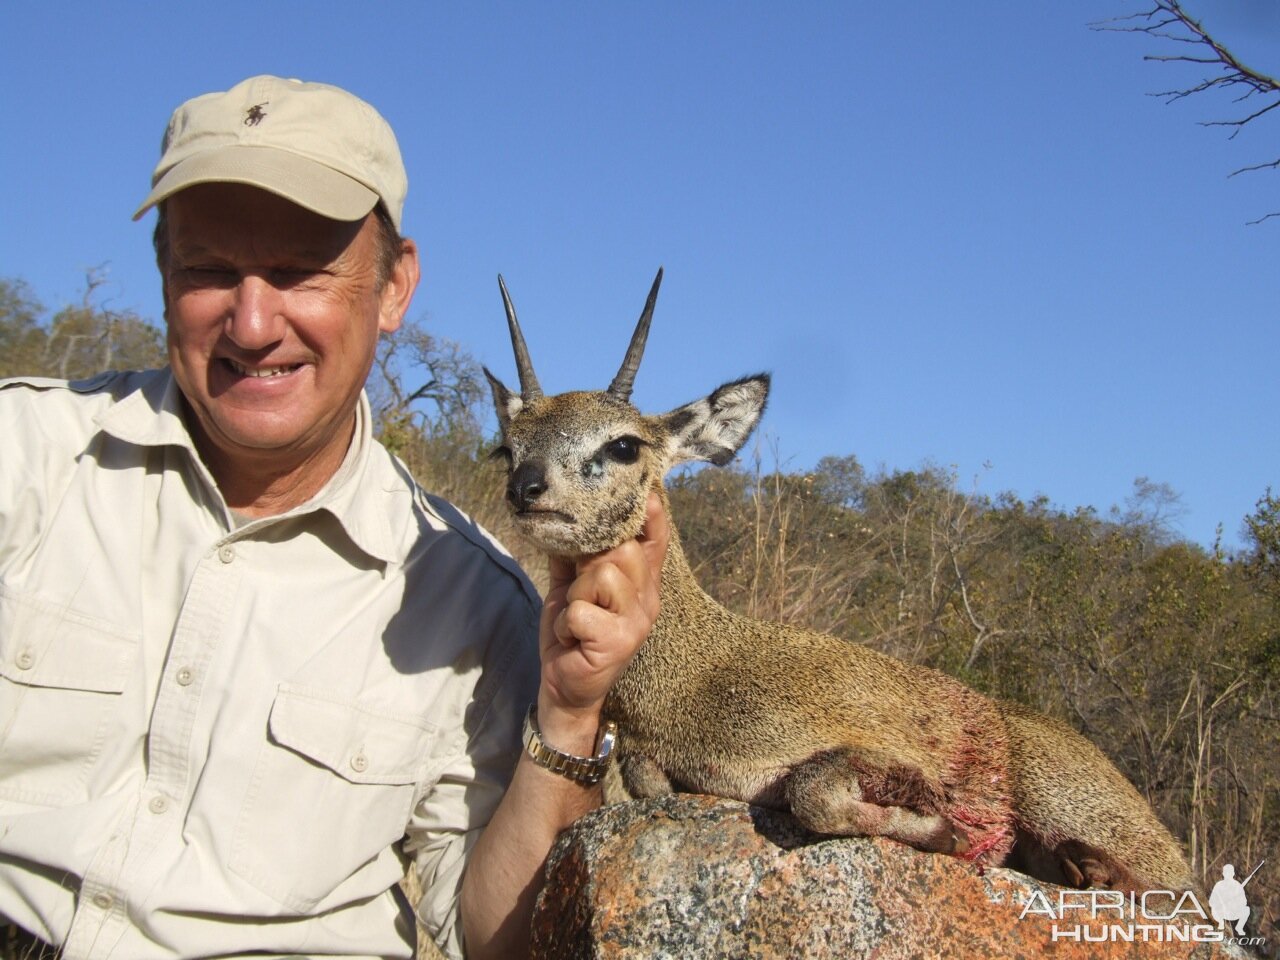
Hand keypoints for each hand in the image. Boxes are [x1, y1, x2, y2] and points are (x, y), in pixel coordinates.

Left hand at [536, 492, 668, 746]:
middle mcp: (647, 599)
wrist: (565, 687)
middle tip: (579, 587)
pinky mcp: (618, 641)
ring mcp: (636, 621)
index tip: (647, 491)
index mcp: (640, 583)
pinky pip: (583, 610)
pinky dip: (566, 622)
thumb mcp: (572, 587)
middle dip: (589, 562)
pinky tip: (571, 636)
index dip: (651, 516)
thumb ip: (575, 554)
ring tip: (576, 616)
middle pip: (623, 549)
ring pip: (603, 575)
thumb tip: (561, 514)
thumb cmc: (572, 634)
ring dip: (576, 594)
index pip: (655, 540)